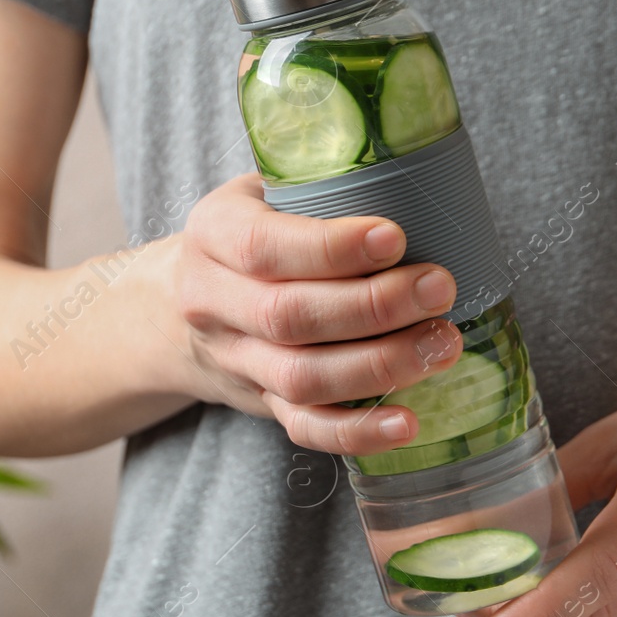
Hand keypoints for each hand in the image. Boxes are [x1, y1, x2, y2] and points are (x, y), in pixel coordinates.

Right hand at [174, 174, 461, 454]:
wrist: (173, 307)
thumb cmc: (251, 232)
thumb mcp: (262, 192)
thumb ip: (318, 187)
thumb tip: (421, 183)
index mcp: (212, 235)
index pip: (263, 246)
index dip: (331, 248)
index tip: (396, 238)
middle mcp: (213, 301)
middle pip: (289, 317)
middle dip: (374, 307)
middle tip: (439, 289)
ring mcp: (237, 360)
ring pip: (302, 377)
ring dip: (380, 366)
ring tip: (443, 344)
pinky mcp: (261, 402)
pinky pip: (306, 427)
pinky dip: (358, 432)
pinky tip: (408, 423)